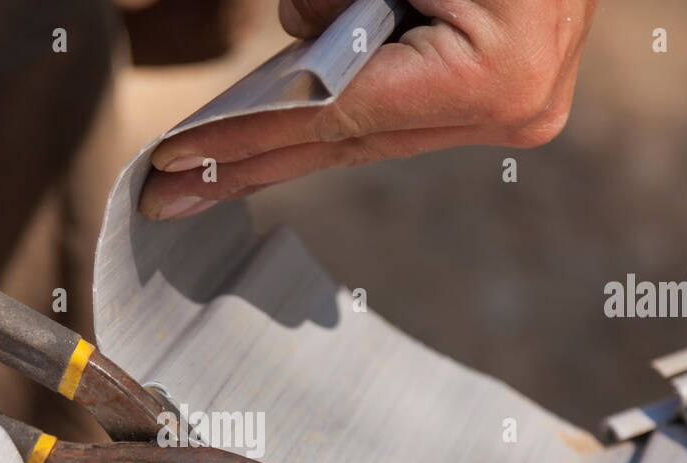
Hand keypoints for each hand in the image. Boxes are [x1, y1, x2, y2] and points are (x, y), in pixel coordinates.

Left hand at [139, 0, 596, 219]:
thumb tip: (292, 41)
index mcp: (492, 76)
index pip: (333, 116)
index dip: (246, 138)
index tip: (176, 161)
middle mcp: (510, 108)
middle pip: (346, 143)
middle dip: (250, 164)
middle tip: (169, 197)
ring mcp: (517, 107)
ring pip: (370, 130)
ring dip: (286, 140)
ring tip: (203, 163)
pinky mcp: (507, 92)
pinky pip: (400, 107)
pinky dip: (340, 108)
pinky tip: (274, 133)